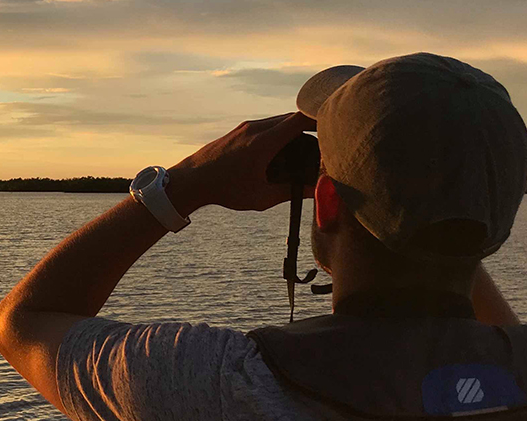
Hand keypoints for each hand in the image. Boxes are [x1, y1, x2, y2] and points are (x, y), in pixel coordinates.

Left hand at [166, 112, 316, 212]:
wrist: (190, 181)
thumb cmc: (224, 191)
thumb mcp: (260, 197)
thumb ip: (291, 192)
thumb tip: (317, 192)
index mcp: (263, 142)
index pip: (300, 120)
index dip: (321, 119)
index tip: (337, 124)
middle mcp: (255, 128)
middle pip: (292, 118)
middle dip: (311, 126)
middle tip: (327, 138)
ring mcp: (246, 127)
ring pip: (279, 120)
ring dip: (294, 129)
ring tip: (308, 145)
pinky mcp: (240, 130)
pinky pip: (267, 124)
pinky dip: (280, 132)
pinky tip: (284, 149)